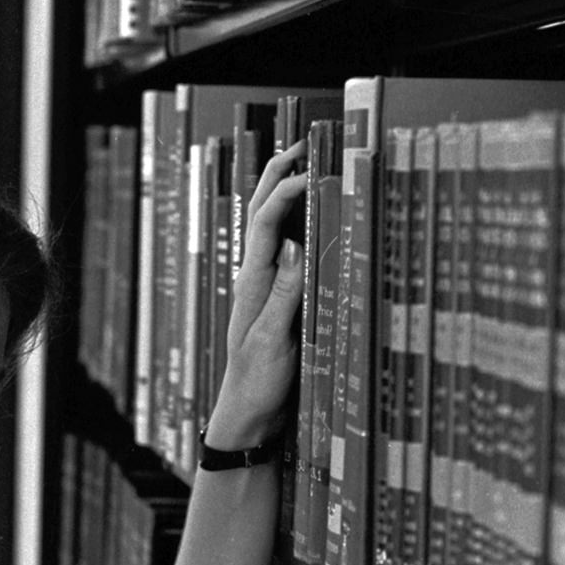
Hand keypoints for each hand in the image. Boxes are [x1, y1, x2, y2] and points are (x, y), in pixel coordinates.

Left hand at [205, 145, 306, 445]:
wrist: (249, 419)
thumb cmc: (257, 385)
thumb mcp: (274, 341)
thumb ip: (284, 294)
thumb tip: (295, 244)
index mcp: (252, 283)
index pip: (266, 222)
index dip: (287, 190)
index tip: (314, 169)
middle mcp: (256, 279)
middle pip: (262, 215)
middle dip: (278, 175)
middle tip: (302, 145)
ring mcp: (266, 289)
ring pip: (274, 231)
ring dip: (287, 196)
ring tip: (307, 167)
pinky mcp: (279, 303)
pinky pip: (288, 256)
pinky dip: (299, 229)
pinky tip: (315, 222)